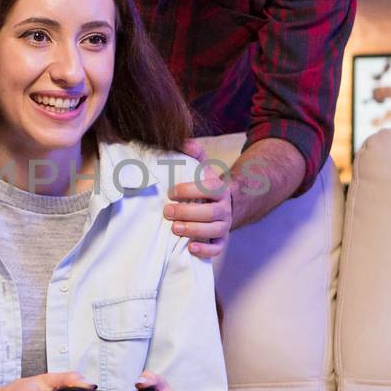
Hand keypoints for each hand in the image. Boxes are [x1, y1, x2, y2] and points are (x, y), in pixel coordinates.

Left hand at [164, 139, 230, 259]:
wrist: (223, 205)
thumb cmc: (205, 187)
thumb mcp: (202, 169)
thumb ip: (194, 154)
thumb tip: (183, 140)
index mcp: (219, 189)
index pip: (208, 189)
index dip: (189, 190)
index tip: (170, 192)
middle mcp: (224, 208)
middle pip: (211, 212)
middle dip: (187, 212)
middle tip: (167, 211)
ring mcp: (224, 225)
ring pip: (214, 230)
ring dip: (194, 230)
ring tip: (174, 229)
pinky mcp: (221, 240)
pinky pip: (218, 248)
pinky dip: (206, 250)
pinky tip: (191, 248)